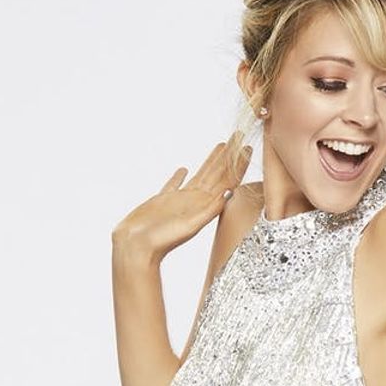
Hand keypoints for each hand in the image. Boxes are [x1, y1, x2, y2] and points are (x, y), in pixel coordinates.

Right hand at [112, 139, 250, 261]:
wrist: (137, 248)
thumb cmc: (163, 241)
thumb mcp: (191, 225)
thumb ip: (209, 210)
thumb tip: (229, 194)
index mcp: (204, 204)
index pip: (227, 180)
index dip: (238, 164)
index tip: (247, 148)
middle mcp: (196, 200)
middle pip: (217, 173)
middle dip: (229, 156)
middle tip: (239, 137)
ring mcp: (180, 200)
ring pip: (200, 175)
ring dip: (211, 161)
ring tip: (221, 147)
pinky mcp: (162, 201)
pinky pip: (174, 185)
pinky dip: (180, 177)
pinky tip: (184, 169)